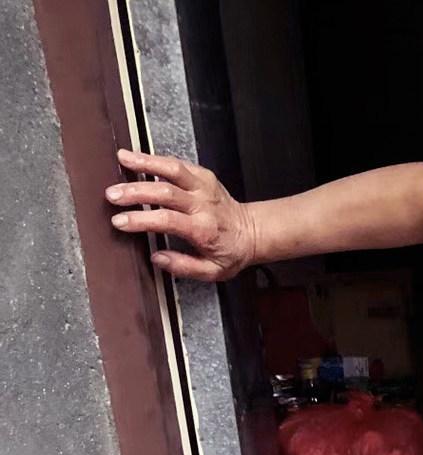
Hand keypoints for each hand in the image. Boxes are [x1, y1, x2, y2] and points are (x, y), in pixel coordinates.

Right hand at [105, 149, 256, 280]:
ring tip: (122, 159)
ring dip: (145, 162)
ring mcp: (204, 187)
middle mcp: (203, 205)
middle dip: (135, 191)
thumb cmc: (231, 252)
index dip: (141, 220)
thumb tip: (157, 258)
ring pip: (172, 169)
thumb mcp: (212, 271)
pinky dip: (157, 159)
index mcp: (203, 230)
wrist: (252, 232)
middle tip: (112, 194)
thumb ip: (183, 266)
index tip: (120, 221)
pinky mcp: (204, 176)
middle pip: (165, 192)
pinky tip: (138, 157)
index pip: (167, 220)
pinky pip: (178, 164)